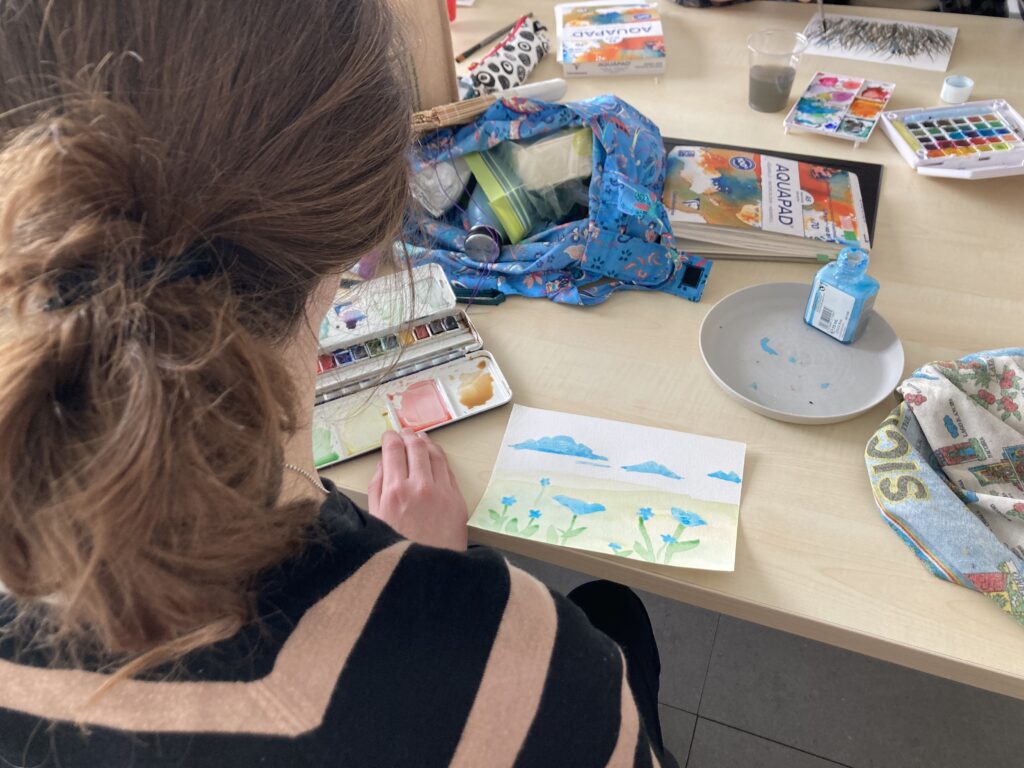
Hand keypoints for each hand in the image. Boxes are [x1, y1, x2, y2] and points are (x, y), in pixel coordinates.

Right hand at [368, 430, 468, 550]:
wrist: (428, 574)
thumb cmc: (397, 548)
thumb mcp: (375, 518)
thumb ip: (377, 487)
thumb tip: (385, 463)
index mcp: (395, 491)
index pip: (394, 450)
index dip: (391, 438)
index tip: (389, 436)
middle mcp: (420, 486)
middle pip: (416, 447)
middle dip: (409, 436)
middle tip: (405, 433)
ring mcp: (442, 492)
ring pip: (435, 454)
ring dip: (426, 442)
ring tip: (421, 439)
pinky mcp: (457, 500)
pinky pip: (448, 470)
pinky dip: (440, 458)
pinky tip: (435, 456)